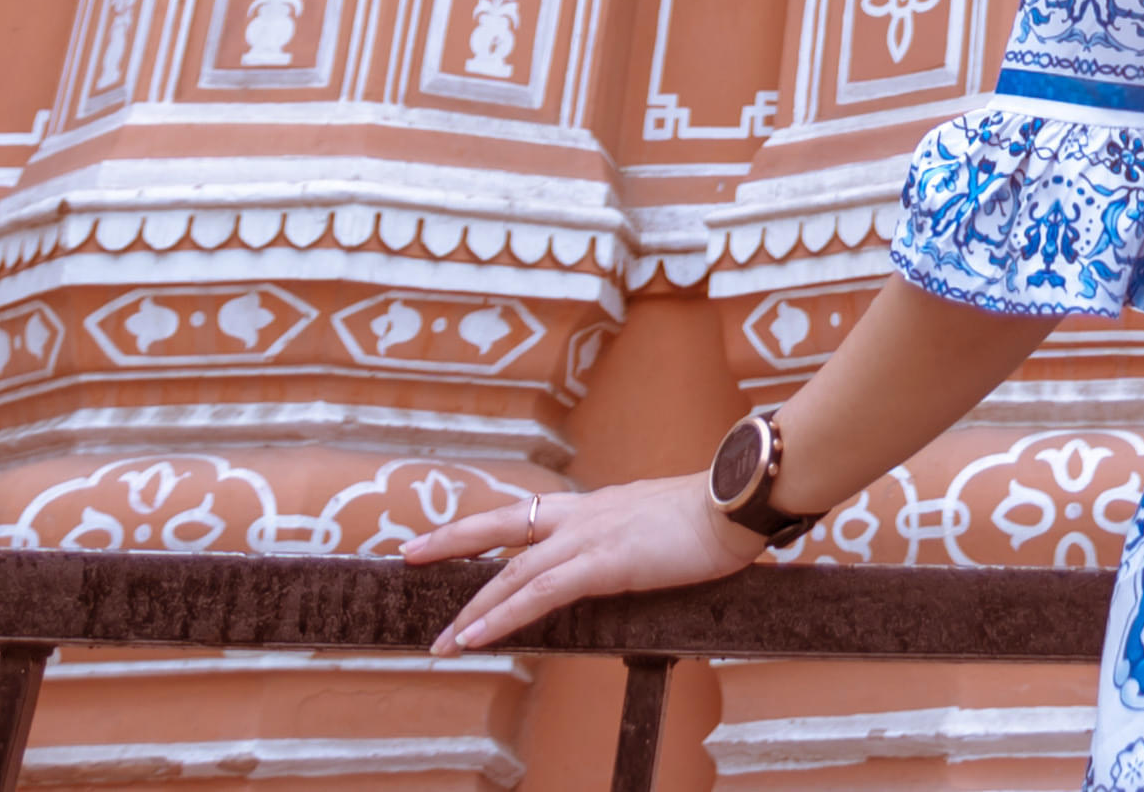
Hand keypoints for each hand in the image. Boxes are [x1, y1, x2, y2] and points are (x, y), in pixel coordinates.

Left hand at [401, 471, 764, 651]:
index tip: (456, 535)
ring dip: (472, 610)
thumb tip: (647, 558)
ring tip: (441, 642)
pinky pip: (538, 595)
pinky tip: (476, 637)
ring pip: (512, 574)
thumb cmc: (714, 516)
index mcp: (596, 505)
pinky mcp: (600, 563)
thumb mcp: (664, 527)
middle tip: (408, 554)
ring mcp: (587, 536)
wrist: (735, 502)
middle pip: (500, 525)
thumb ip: (644, 542)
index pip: (529, 514)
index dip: (489, 526)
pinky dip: (502, 617)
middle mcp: (582, 515)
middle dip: (451, 542)